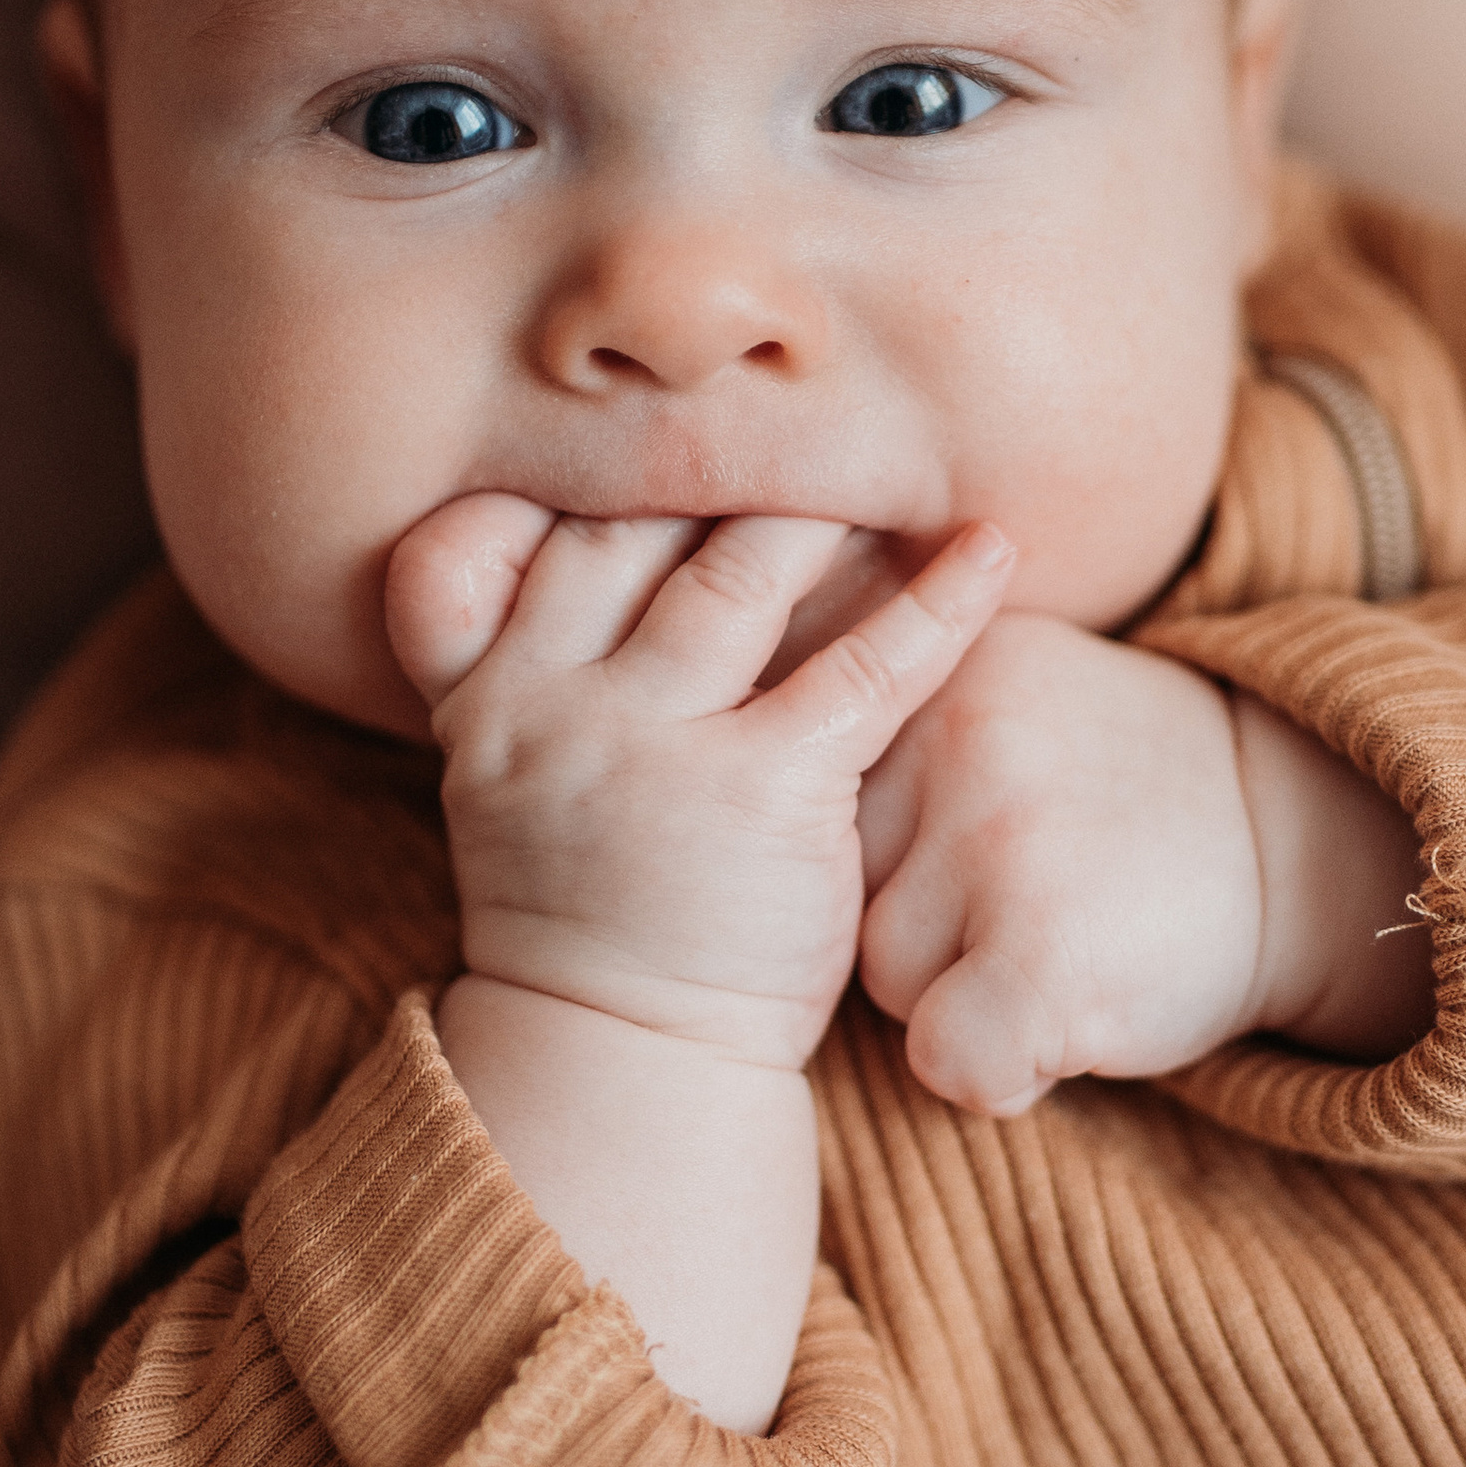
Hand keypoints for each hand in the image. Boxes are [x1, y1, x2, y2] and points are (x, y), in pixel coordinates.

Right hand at [387, 496, 1012, 1069]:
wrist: (624, 1056)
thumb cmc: (589, 913)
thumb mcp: (503, 782)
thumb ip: (517, 669)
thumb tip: (561, 533)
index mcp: (485, 702)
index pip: (472, 549)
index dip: (545, 489)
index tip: (621, 440)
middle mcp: (553, 708)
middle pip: (625, 531)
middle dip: (704, 466)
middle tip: (789, 410)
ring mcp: (655, 747)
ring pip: (738, 571)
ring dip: (819, 507)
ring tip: (889, 460)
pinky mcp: (764, 792)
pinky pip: (863, 668)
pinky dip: (938, 601)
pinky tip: (994, 550)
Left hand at [856, 616, 1429, 1116]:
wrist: (1305, 850)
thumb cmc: (1137, 799)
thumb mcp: (1015, 704)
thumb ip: (903, 721)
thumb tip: (769, 773)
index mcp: (945, 667)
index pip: (833, 805)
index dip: (913, 855)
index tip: (1006, 846)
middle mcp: (958, 736)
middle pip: (847, 891)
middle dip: (928, 925)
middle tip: (1044, 898)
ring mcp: (998, 843)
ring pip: (886, 977)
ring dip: (961, 995)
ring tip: (1068, 944)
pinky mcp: (1039, 954)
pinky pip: (944, 1057)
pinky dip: (1001, 1073)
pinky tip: (1071, 1019)